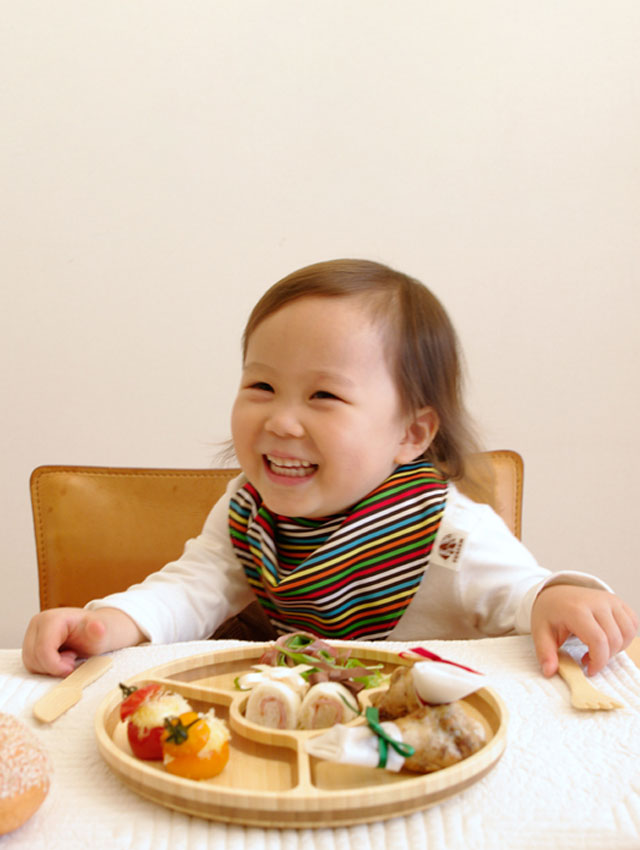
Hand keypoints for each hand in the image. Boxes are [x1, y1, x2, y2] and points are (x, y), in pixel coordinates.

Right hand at [22, 607, 143, 676]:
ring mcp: (32, 634)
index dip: (56, 665)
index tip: (71, 667)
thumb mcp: (100, 633)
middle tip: (72, 659)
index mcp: (51, 619)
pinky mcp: (31, 645)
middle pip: (34, 657)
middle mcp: (37, 624)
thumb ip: (98, 631)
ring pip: (31, 663)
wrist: (94, 632)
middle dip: (54, 666)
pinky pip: (32, 664)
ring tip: (68, 657)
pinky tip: (60, 659)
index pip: (43, 650)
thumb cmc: (96, 633)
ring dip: (50, 667)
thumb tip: (98, 627)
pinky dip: (46, 667)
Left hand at [531, 584, 637, 676]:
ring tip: (598, 648)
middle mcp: (597, 602)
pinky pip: (633, 623)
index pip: (598, 641)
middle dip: (605, 657)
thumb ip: (545, 653)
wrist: (555, 592)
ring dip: (617, 648)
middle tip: (589, 658)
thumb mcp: (540, 633)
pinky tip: (608, 639)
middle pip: (614, 639)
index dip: (598, 661)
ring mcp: (609, 600)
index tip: (588, 669)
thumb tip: (549, 672)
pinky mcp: (617, 601)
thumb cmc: (550, 614)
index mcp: (576, 610)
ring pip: (627, 632)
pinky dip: (625, 637)